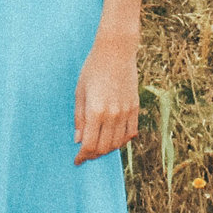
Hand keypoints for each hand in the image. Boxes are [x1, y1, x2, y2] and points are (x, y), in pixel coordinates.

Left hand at [73, 36, 138, 163]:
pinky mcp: (135, 107)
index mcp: (95, 111)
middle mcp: (112, 115)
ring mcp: (126, 112)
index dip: (82, 156)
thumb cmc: (93, 69)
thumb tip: (78, 140)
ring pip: (118, 143)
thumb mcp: (80, 92)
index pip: (89, 144)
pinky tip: (114, 139)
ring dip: (107, 149)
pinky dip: (122, 140)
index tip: (77, 160)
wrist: (116, 51)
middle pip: (104, 147)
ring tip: (98, 147)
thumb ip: (79, 118)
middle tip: (86, 154)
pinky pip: (131, 132)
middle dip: (93, 155)